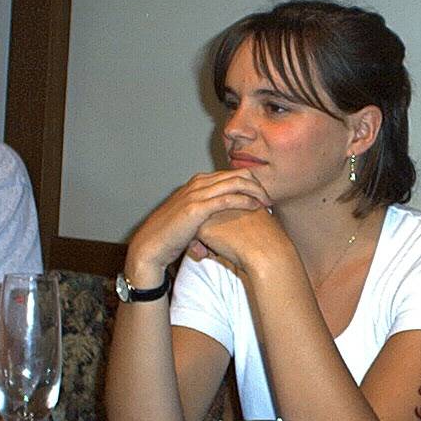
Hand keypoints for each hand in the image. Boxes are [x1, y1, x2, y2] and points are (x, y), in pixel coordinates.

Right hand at [127, 170, 271, 279]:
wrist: (151, 246)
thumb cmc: (171, 235)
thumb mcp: (191, 218)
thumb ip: (207, 213)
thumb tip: (222, 219)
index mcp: (197, 182)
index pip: (231, 174)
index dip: (250, 183)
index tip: (262, 195)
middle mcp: (198, 183)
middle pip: (237, 174)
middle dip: (257, 184)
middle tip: (270, 198)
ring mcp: (197, 194)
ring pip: (235, 183)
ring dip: (255, 191)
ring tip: (268, 202)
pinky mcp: (197, 208)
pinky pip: (228, 199)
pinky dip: (245, 201)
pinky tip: (256, 207)